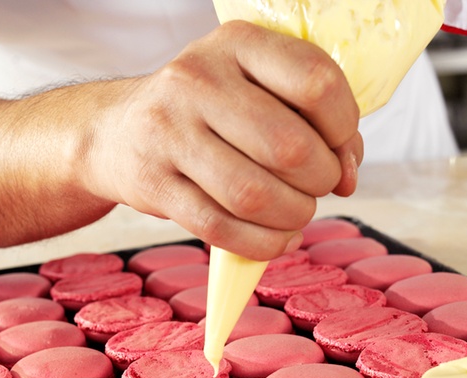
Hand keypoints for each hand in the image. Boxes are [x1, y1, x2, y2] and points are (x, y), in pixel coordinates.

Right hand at [87, 21, 362, 260]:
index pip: (316, 82)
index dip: (344, 127)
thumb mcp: (253, 86)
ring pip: (254, 194)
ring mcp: (169, 132)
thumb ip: (311, 118)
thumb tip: (348, 173)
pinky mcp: (153, 184)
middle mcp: (197, 80)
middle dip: (321, 179)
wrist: (118, 131)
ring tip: (297, 213)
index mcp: (236, 43)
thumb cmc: (206, 110)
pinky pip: (220, 228)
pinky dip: (262, 244)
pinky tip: (276, 238)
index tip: (340, 149)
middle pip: (289, 147)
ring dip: (294, 215)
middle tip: (318, 186)